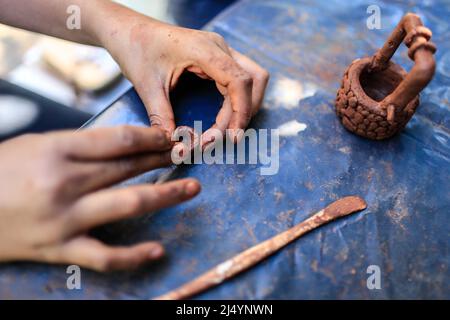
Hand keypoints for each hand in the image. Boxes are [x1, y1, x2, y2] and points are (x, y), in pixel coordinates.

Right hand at [0, 126, 199, 270]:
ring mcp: (64, 219)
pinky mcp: (59, 249)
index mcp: (57, 150)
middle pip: (128, 168)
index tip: (169, 136)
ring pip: (127, 205)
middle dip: (162, 160)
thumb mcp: (36, 145)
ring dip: (166, 196)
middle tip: (185, 155)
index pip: (119, 141)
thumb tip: (124, 147)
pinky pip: (104, 256)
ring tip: (191, 190)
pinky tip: (158, 250)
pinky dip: (133, 256)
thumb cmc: (0, 172)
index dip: (151, 138)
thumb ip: (79, 147)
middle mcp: (64, 183)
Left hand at [100, 15, 268, 141]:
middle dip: (245, 112)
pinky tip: (222, 119)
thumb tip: (176, 147)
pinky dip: (237, 101)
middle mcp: (218, 47)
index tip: (230, 136)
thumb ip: (162, 117)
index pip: (239, 80)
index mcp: (204, 49)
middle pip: (254, 80)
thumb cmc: (136, 50)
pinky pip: (239, 80)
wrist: (128, 30)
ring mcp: (221, 50)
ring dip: (244, 107)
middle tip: (226, 137)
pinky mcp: (217, 57)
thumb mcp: (147, 86)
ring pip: (252, 79)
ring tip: (225, 131)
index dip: (241, 111)